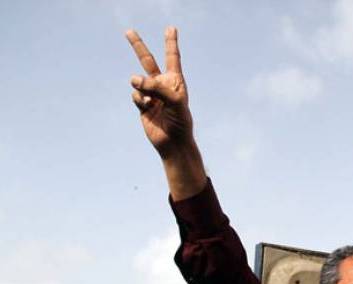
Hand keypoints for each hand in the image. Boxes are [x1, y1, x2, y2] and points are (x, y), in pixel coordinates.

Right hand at [126, 27, 192, 156]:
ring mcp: (151, 94)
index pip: (172, 57)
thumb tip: (134, 79)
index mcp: (175, 81)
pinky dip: (140, 99)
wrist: (173, 142)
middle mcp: (162, 85)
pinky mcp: (142, 104)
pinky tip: (147, 107)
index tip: (171, 29)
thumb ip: (157, 87)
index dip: (171, 43)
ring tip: (151, 100)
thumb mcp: (175, 101)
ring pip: (138, 80)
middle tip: (129, 31)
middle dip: (138, 46)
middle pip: (147, 61)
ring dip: (142, 87)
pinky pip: (135, 95)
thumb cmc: (180, 121)